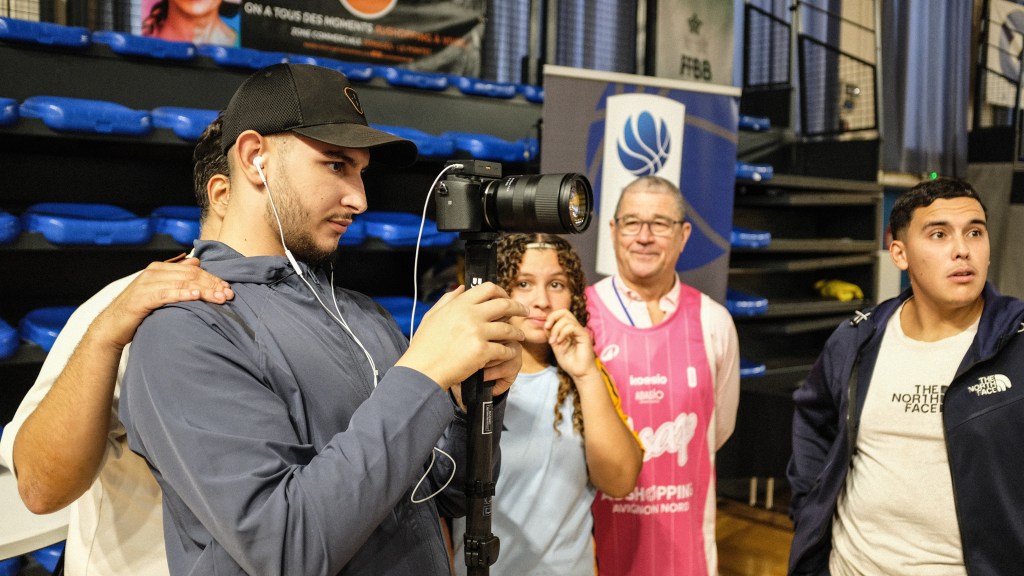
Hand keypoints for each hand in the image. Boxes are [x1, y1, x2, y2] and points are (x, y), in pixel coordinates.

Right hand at [94, 257, 232, 348]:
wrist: (112, 326)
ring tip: (219, 298)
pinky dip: (182, 294)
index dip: (212, 278)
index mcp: (159, 268)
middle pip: (190, 275)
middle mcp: (153, 273)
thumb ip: (176, 276)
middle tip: (228, 295)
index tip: (228, 288)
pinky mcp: (141, 298)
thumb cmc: (139, 309)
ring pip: (182, 284)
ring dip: (204, 291)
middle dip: (212, 284)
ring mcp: (146, 284)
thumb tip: (196, 262)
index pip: (193, 270)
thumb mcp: (160, 290)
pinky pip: (166, 294)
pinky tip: (195, 297)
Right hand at [396, 283, 526, 390]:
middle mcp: (471, 315)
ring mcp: (478, 333)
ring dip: (517, 332)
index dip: (501, 292)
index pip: (488, 288)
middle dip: (519, 307)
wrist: (423, 370)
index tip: (507, 298)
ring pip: (509, 328)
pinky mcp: (482, 351)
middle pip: (505, 305)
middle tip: (525, 311)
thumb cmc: (425, 345)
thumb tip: (462, 288)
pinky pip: (505, 349)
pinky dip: (509, 352)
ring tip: (520, 335)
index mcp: (460, 304)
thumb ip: (448, 299)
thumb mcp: (432, 316)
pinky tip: (510, 353)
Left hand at [545, 308, 597, 379]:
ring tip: (553, 341)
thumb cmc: (570, 362)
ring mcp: (580, 331)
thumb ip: (551, 335)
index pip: (561, 314)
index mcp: (569, 329)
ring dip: (556, 329)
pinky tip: (560, 342)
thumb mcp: (556, 346)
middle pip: (564, 311)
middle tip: (547, 327)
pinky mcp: (584, 336)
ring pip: (567, 319)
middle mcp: (576, 328)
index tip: (545, 327)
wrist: (580, 373)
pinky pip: (572, 327)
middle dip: (553, 317)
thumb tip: (546, 325)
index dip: (551, 317)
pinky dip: (563, 333)